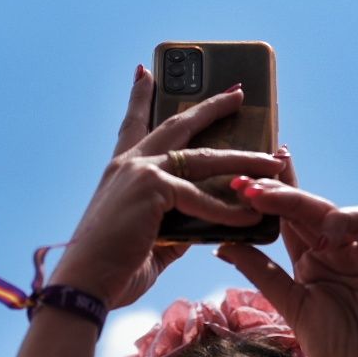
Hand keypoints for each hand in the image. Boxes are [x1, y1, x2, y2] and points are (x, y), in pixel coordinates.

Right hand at [48, 67, 284, 309]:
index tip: (145, 72)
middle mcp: (130, 164)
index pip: (133, 124)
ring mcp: (141, 172)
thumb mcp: (148, 240)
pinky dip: (228, 211)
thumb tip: (203, 224)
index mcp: (122, 172)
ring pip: (204, 157)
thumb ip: (175, 226)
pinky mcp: (153, 189)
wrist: (85, 283)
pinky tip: (251, 219)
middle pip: (179, 125)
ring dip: (243, 157)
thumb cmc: (111, 269)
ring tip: (273, 158)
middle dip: (212, 107)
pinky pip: (201, 198)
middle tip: (238, 93)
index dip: (140, 98)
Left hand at [214, 171, 357, 356]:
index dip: (261, 201)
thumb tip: (223, 245)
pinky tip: (324, 225)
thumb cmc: (339, 354)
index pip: (282, 223)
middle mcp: (333, 252)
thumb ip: (263, 274)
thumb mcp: (293, 309)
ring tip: (264, 195)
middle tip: (242, 180)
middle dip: (272, 191)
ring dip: (296, 200)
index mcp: (308, 265)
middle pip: (300, 210)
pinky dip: (344, 219)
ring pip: (324, 212)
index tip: (233, 183)